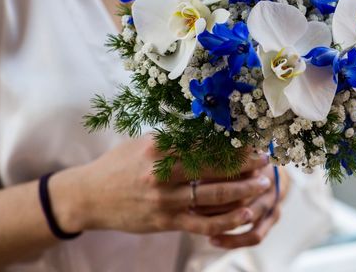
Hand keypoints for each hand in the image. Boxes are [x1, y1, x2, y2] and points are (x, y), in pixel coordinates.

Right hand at [50, 135, 272, 235]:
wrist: (89, 196)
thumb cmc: (119, 165)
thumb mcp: (143, 143)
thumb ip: (174, 139)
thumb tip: (209, 130)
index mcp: (159, 147)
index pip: (204, 143)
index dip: (232, 143)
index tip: (252, 140)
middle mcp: (162, 173)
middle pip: (214, 167)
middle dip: (244, 164)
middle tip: (266, 160)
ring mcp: (164, 200)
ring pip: (213, 196)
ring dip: (243, 191)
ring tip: (262, 185)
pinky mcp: (165, 222)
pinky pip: (202, 224)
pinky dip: (226, 221)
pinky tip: (245, 215)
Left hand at [193, 165, 290, 248]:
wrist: (275, 170)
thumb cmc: (247, 160)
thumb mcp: (238, 153)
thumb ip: (224, 160)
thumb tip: (194, 163)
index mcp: (261, 162)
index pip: (239, 172)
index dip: (216, 179)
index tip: (193, 182)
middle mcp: (270, 181)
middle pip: (243, 195)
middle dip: (215, 203)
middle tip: (191, 205)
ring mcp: (274, 200)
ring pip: (248, 216)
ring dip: (223, 222)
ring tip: (199, 223)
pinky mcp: (273, 217)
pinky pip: (255, 235)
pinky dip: (234, 241)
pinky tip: (213, 240)